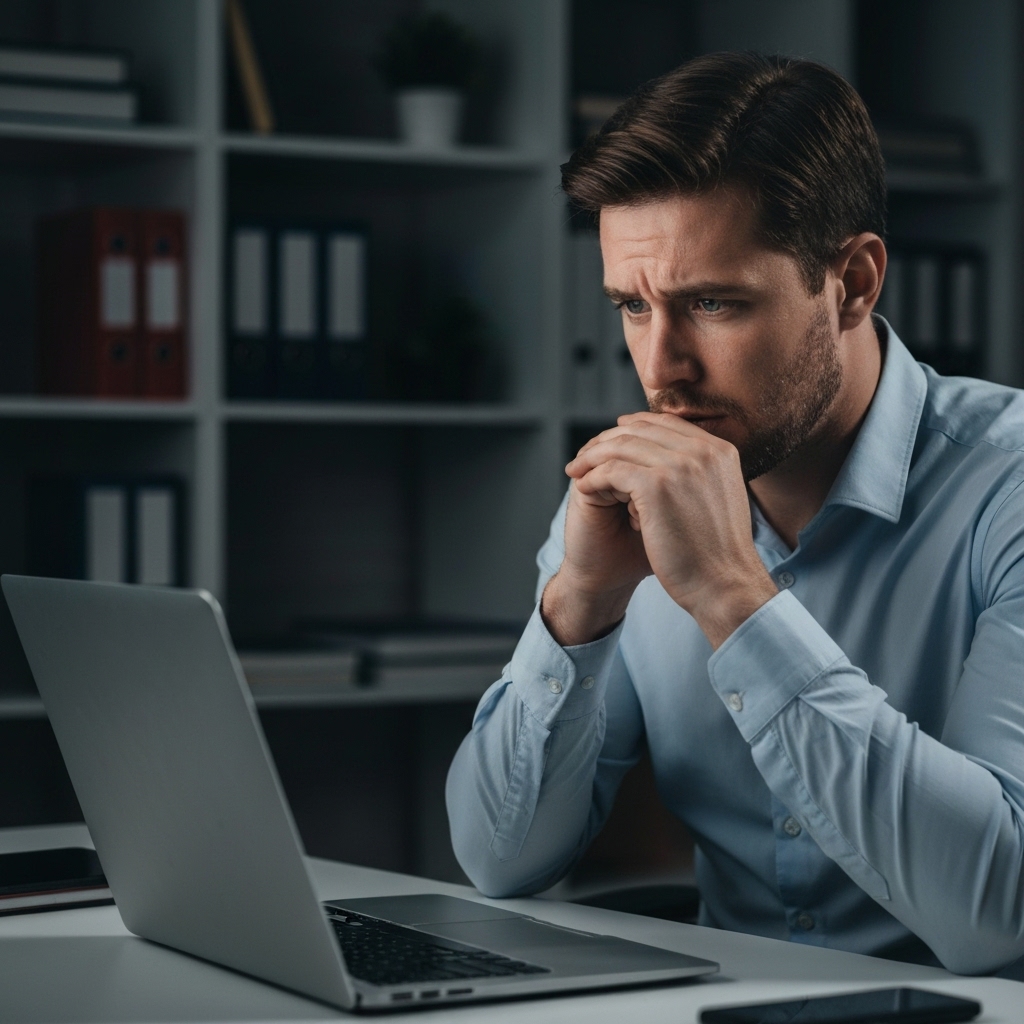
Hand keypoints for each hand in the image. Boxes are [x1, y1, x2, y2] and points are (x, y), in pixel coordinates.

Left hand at [555, 412, 776, 648]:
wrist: (724, 585)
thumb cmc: (716, 553)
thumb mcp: (717, 498)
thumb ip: (698, 474)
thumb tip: (671, 464)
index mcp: (720, 451)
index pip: (667, 423)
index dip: (634, 427)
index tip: (610, 438)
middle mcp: (703, 451)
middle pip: (641, 429)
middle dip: (607, 440)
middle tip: (584, 456)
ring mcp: (681, 465)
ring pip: (622, 446)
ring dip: (593, 458)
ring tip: (576, 472)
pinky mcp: (657, 485)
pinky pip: (612, 470)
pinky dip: (593, 478)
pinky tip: (583, 489)